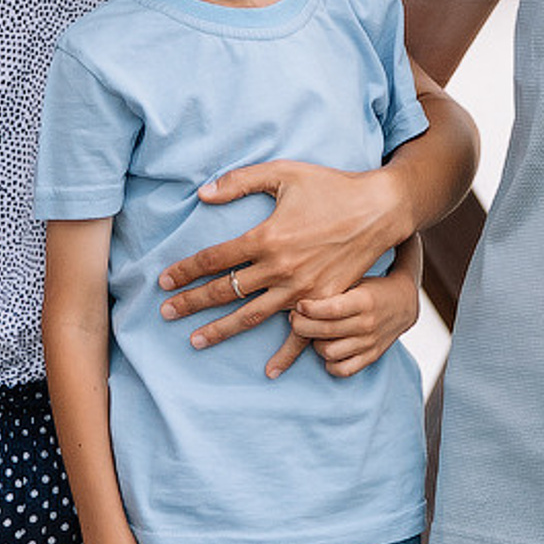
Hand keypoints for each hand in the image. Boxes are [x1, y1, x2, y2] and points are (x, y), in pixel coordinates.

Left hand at [158, 159, 401, 371]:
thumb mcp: (283, 173)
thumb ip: (240, 181)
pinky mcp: (324, 300)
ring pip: (251, 316)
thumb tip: (202, 193)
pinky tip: (269, 371)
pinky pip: (300, 333)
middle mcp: (280, 268)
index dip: (185, 271)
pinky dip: (285, 354)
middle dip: (191, 303)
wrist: (379, 209)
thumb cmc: (329, 186)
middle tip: (165, 313)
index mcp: (266, 237)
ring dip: (220, 330)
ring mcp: (302, 290)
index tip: (164, 280)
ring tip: (195, 340)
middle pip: (225, 291)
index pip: (213, 259)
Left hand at [291, 267, 418, 377]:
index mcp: (363, 301)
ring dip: (314, 344)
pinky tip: (326, 349)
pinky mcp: (371, 357)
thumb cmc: (371, 288)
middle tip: (295, 318)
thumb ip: (332, 288)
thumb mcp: (355, 279)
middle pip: (325, 331)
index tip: (299, 304)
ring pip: (329, 353)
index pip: (330, 309)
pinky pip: (343, 370)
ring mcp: (369, 343)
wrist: (403, 303)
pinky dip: (330, 363)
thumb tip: (299, 295)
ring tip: (313, 333)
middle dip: (301, 326)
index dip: (309, 308)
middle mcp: (367, 324)